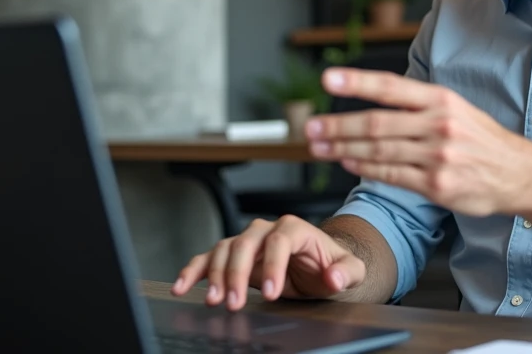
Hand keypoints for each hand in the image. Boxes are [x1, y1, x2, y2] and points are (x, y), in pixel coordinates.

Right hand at [169, 215, 365, 310]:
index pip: (279, 241)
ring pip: (224, 249)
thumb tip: (333, 277)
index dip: (273, 265)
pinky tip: (182, 286)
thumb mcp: (349, 270)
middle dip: (237, 273)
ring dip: (214, 275)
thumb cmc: (331, 265)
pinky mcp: (233, 255)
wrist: (318, 265)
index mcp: (295, 228)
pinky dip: (193, 270)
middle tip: (235, 302)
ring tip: (213, 301)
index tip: (271, 293)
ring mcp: (247, 241)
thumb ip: (345, 272)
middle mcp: (267, 230)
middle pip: (245, 244)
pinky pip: (208, 258)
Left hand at [305, 67, 531, 216]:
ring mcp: (437, 157)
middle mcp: (438, 125)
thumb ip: (420, 105)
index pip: (390, 87)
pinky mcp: (436, 186)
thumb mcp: (458, 109)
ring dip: (343, 148)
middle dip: (338, 125)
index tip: (327, 79)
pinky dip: (365, 168)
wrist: (522, 176)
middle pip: (376, 123)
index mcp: (442, 100)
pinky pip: (391, 175)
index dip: (356, 81)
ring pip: (378, 150)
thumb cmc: (484, 141)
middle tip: (311, 127)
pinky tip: (347, 161)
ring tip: (319, 147)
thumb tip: (377, 99)